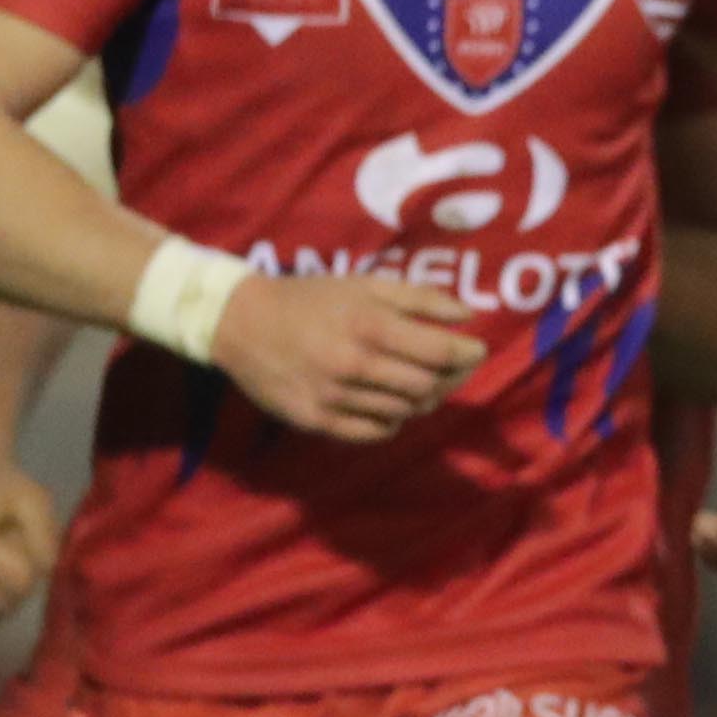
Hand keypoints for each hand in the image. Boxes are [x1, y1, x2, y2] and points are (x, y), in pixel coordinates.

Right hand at [216, 269, 483, 442]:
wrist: (240, 322)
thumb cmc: (311, 299)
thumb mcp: (364, 284)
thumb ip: (419, 298)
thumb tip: (468, 315)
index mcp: (369, 325)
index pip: (439, 353)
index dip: (468, 355)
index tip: (476, 350)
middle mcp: (354, 364)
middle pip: (427, 387)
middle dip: (449, 378)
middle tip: (452, 368)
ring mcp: (334, 397)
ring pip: (404, 411)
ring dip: (421, 398)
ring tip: (418, 380)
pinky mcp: (317, 421)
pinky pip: (374, 431)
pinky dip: (391, 419)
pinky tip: (387, 401)